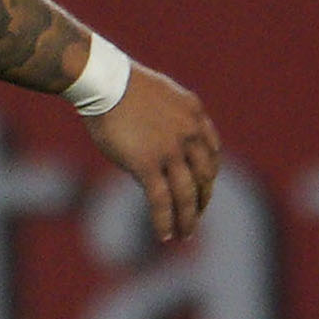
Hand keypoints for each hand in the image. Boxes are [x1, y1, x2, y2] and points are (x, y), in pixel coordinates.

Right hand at [83, 64, 221, 241]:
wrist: (107, 82)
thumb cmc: (124, 86)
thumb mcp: (161, 97)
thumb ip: (171, 117)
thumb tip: (163, 134)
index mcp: (195, 116)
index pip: (211, 152)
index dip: (209, 174)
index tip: (203, 187)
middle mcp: (190, 135)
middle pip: (204, 176)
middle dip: (202, 199)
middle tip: (196, 217)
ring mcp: (170, 151)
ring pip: (187, 193)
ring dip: (188, 218)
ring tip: (186, 234)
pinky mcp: (147, 165)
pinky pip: (161, 200)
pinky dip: (165, 221)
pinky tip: (165, 236)